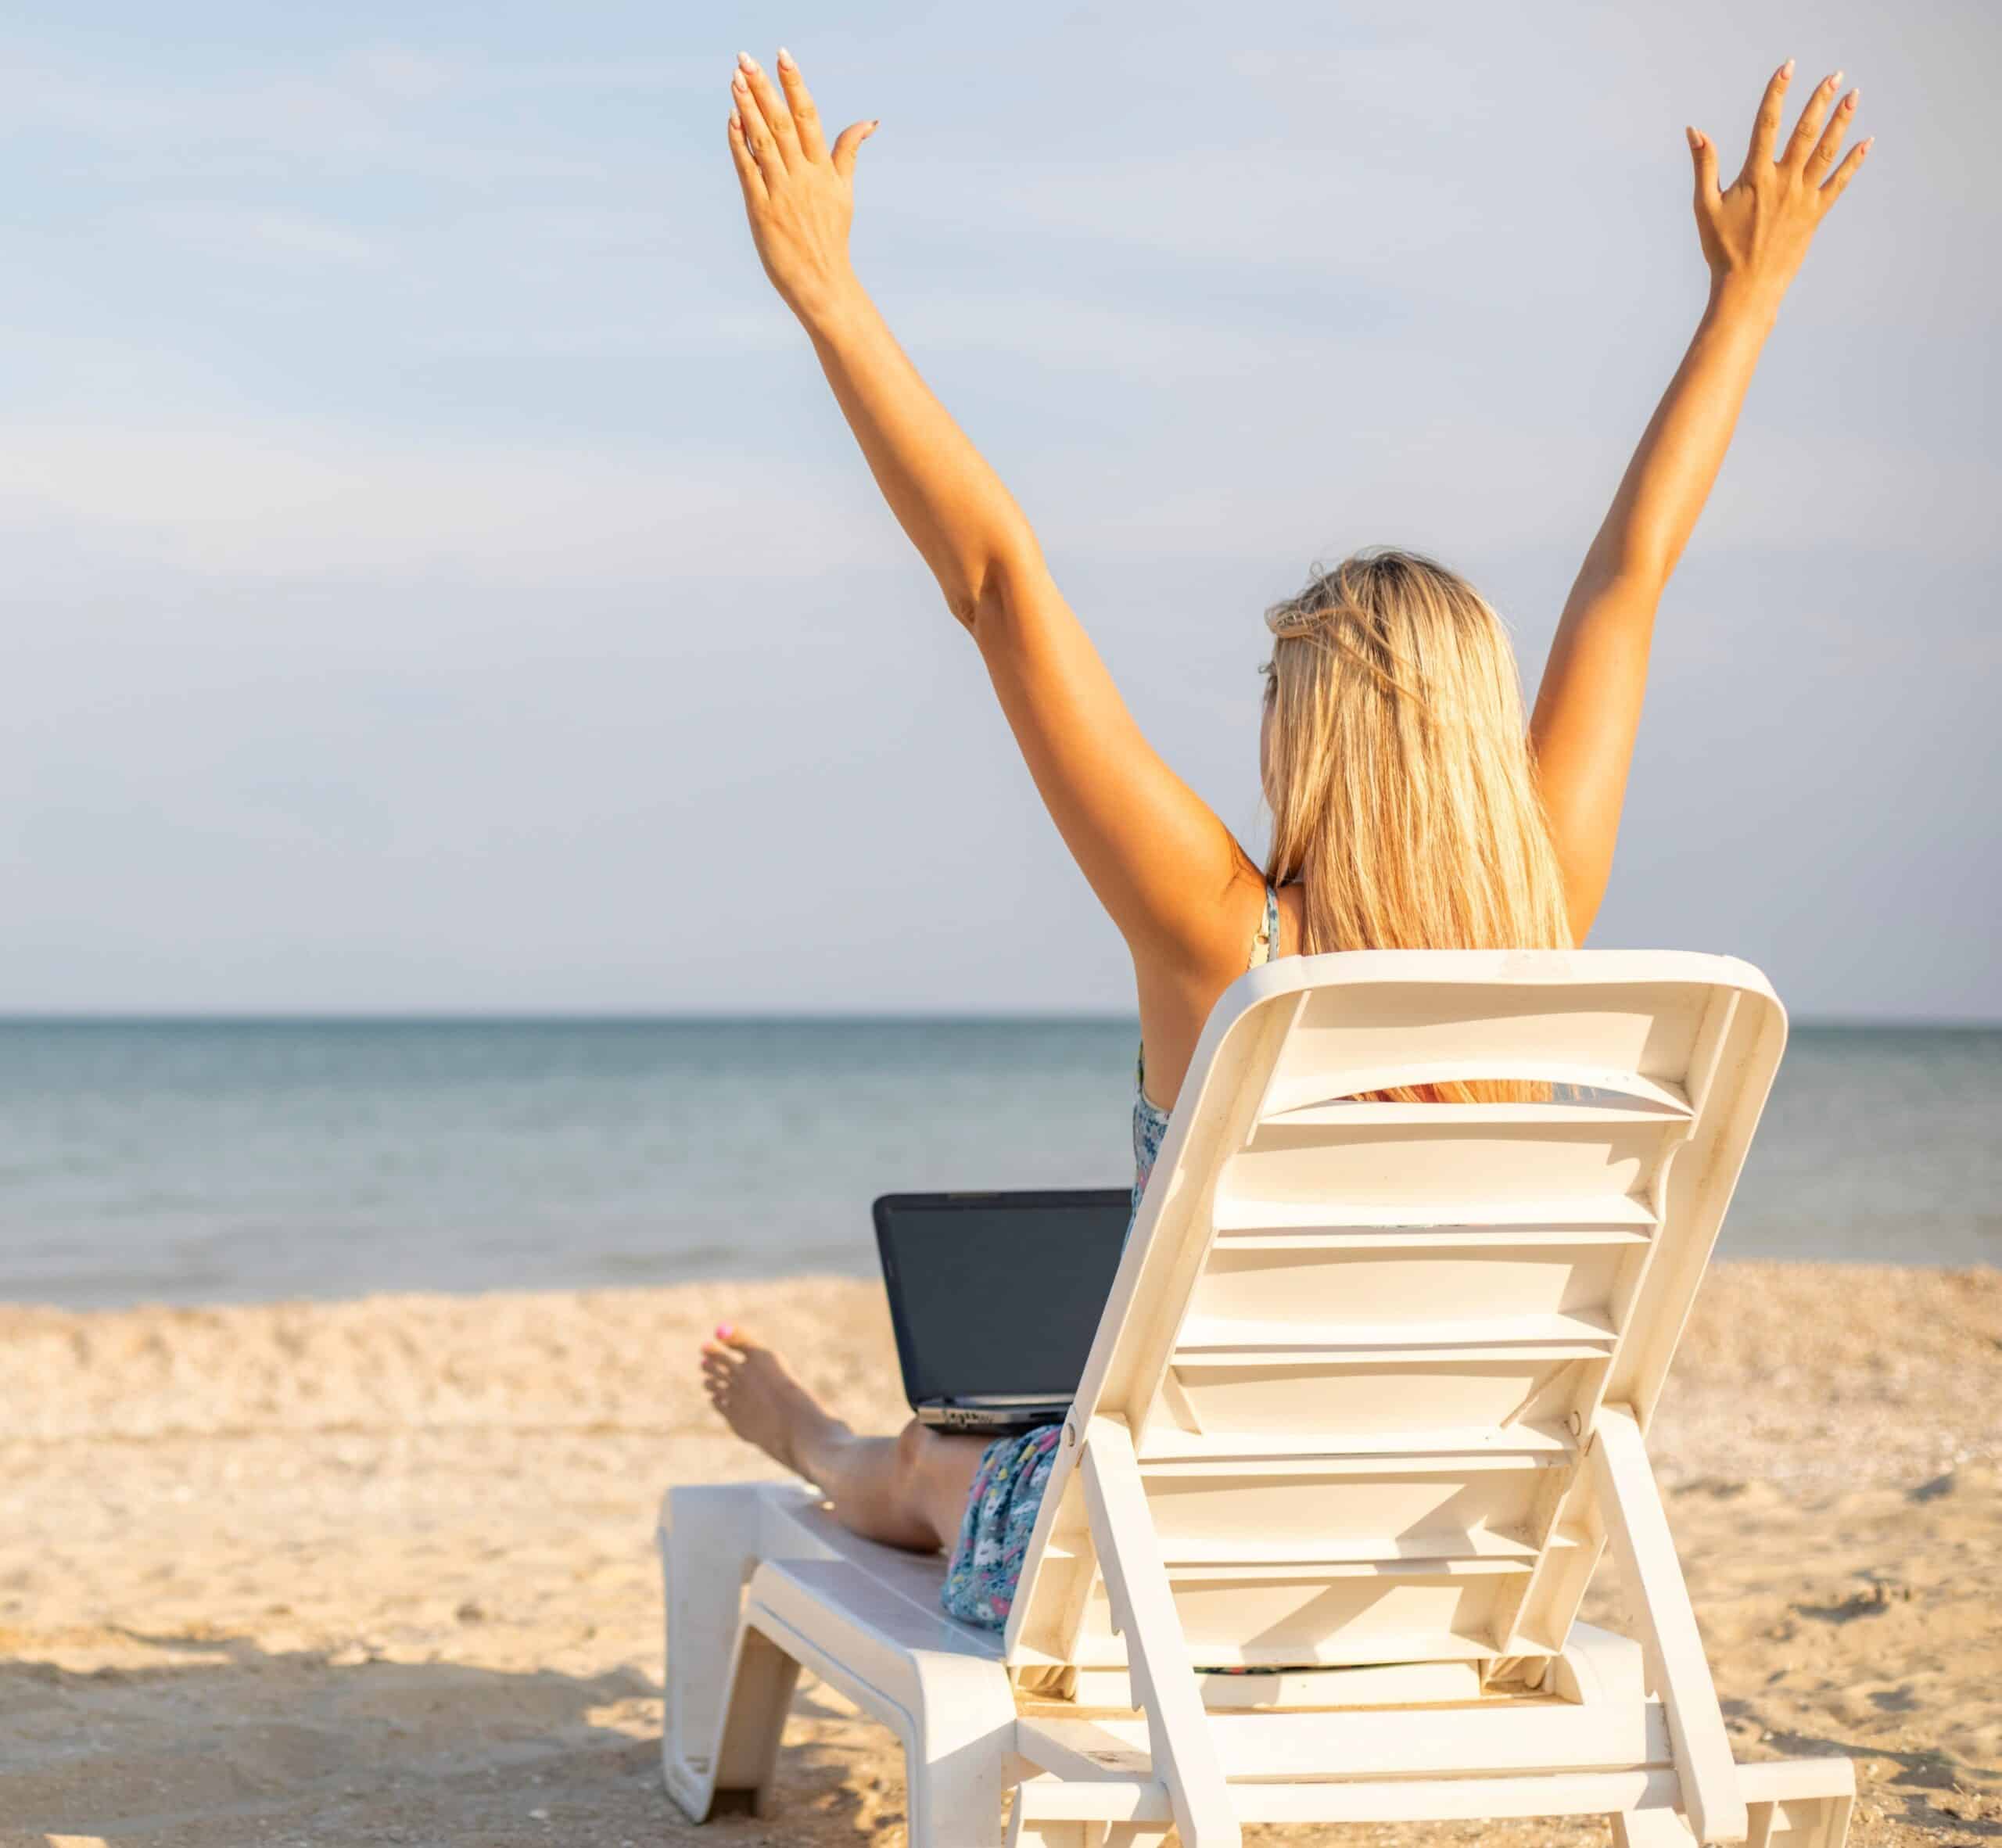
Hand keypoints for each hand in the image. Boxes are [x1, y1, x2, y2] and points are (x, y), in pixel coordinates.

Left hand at [727, 49, 877, 322]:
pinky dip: (739, 143)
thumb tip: (869, 121)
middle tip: (745, 58)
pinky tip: (731, 119)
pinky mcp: (762, 210)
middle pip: (782, 122)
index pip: (809, 117)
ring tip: (735, 78)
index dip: (795, 84)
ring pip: (762, 141)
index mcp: (824, 171)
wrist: (822, 283)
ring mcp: (782, 193)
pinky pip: (748, 170)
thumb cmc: (831, 238)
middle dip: (763, 88)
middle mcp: (803, 177)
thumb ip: (849, 153)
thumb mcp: (844, 192)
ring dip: (747, 108)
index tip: (782, 56)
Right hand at [1688, 61, 1870, 307]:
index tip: (1787, 69)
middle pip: (1805, 131)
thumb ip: (1704, 164)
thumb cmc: (1722, 249)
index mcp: (1756, 177)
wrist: (1748, 287)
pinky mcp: (1815, 213)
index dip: (1777, 93)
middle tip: (1834, 76)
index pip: (1767, 125)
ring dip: (1841, 121)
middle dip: (1820, 101)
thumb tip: (1694, 131)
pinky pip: (1839, 182)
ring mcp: (1803, 197)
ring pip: (1827, 151)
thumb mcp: (1705, 206)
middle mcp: (1784, 182)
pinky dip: (1852, 162)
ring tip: (1853, 96)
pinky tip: (1865, 142)